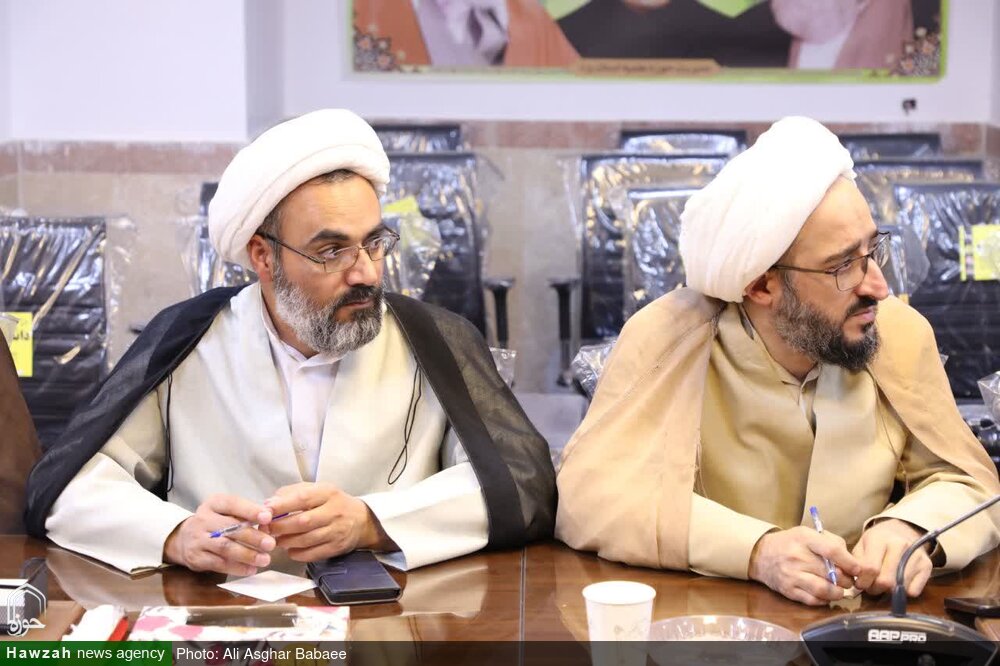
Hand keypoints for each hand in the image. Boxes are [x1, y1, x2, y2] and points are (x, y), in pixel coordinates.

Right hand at [163, 494, 275, 575]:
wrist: (184, 538)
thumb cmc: (216, 522)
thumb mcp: (227, 511)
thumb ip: (246, 514)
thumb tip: (270, 519)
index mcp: (214, 503)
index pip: (232, 504)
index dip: (250, 510)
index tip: (267, 517)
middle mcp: (203, 519)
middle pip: (229, 528)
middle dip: (253, 537)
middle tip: (270, 544)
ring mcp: (198, 539)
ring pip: (224, 547)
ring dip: (247, 555)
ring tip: (264, 559)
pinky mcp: (196, 557)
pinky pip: (218, 564)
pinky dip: (237, 568)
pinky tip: (251, 569)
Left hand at [265, 482, 395, 561]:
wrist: (362, 520)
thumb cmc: (333, 503)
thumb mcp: (317, 490)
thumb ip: (293, 493)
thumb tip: (269, 504)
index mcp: (328, 493)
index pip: (303, 498)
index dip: (282, 505)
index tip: (265, 510)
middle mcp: (334, 512)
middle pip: (303, 521)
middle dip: (281, 527)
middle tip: (266, 529)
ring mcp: (336, 531)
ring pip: (306, 540)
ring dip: (286, 541)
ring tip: (276, 540)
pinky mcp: (337, 548)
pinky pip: (313, 554)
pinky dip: (297, 554)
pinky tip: (290, 550)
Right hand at [748, 526, 868, 605]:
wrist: (761, 554)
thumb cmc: (790, 542)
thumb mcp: (808, 533)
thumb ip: (831, 542)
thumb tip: (850, 560)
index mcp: (804, 539)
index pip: (832, 551)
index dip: (849, 562)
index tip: (857, 569)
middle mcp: (797, 556)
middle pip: (831, 573)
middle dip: (846, 580)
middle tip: (848, 580)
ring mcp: (792, 575)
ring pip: (823, 590)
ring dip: (837, 593)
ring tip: (839, 589)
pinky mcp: (789, 590)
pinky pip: (813, 600)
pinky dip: (824, 600)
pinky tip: (825, 594)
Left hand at [852, 519, 931, 596]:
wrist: (901, 530)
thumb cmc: (877, 541)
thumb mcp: (862, 545)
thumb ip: (856, 563)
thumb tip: (855, 582)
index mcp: (879, 539)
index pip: (871, 568)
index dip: (863, 581)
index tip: (859, 584)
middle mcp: (900, 545)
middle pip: (886, 581)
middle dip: (875, 588)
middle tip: (871, 586)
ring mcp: (916, 555)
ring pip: (900, 587)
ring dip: (888, 591)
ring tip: (883, 583)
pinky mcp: (927, 565)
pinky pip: (914, 590)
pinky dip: (904, 591)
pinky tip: (898, 582)